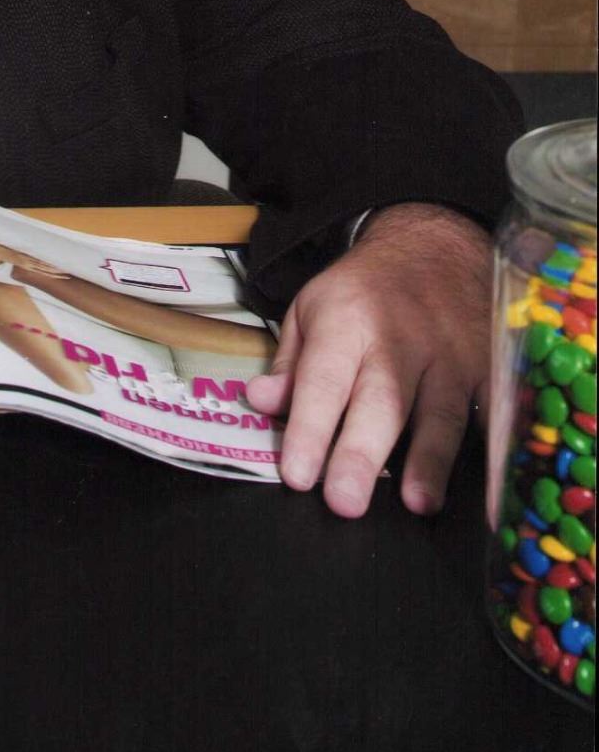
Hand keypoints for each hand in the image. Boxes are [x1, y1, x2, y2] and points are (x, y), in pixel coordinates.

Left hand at [244, 202, 490, 516]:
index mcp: (344, 323)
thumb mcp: (310, 310)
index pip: (322, 381)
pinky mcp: (487, 370)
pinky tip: (484, 494)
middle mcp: (397, 341)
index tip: (296, 475)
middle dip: (361, 453)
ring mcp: (448, 357)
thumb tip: (261, 403)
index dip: (309, 428)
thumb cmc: (362, 292)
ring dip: (428, 461)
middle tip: (344, 502)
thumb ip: (289, 363)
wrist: (434, 248)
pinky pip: (489, 414)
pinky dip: (490, 453)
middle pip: (380, 401)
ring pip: (439, 413)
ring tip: (417, 504)